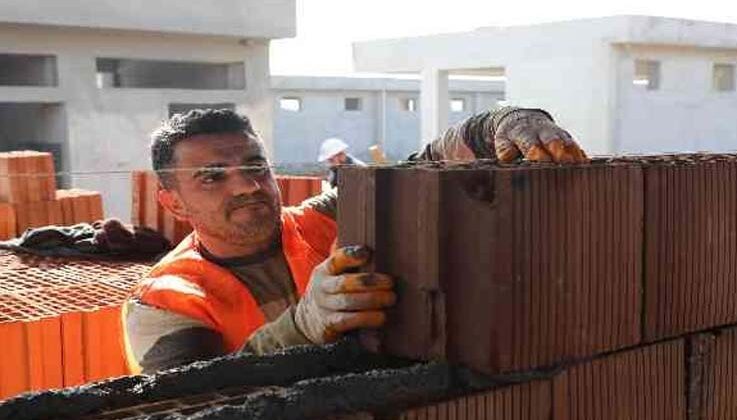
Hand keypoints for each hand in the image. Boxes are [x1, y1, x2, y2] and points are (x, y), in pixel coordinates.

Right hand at [294, 245, 395, 343]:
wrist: (308, 320)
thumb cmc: (330, 291)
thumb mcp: (332, 274)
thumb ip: (345, 258)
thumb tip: (361, 235)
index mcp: (324, 271)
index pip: (336, 260)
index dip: (351, 256)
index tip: (367, 253)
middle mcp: (322, 287)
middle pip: (345, 282)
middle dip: (370, 282)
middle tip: (390, 282)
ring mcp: (324, 307)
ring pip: (348, 301)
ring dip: (372, 300)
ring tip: (390, 298)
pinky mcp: (330, 325)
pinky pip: (348, 321)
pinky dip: (366, 319)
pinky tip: (380, 317)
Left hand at [416, 107, 587, 163]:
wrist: (513, 121)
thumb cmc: (490, 143)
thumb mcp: (470, 150)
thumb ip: (453, 158)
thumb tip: (418, 164)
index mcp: (502, 136)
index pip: (504, 144)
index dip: (505, 151)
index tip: (505, 157)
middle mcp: (524, 133)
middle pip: (531, 139)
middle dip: (537, 147)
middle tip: (543, 158)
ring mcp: (544, 133)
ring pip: (554, 139)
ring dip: (562, 148)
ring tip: (571, 160)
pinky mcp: (560, 139)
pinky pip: (571, 145)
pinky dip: (577, 153)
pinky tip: (585, 164)